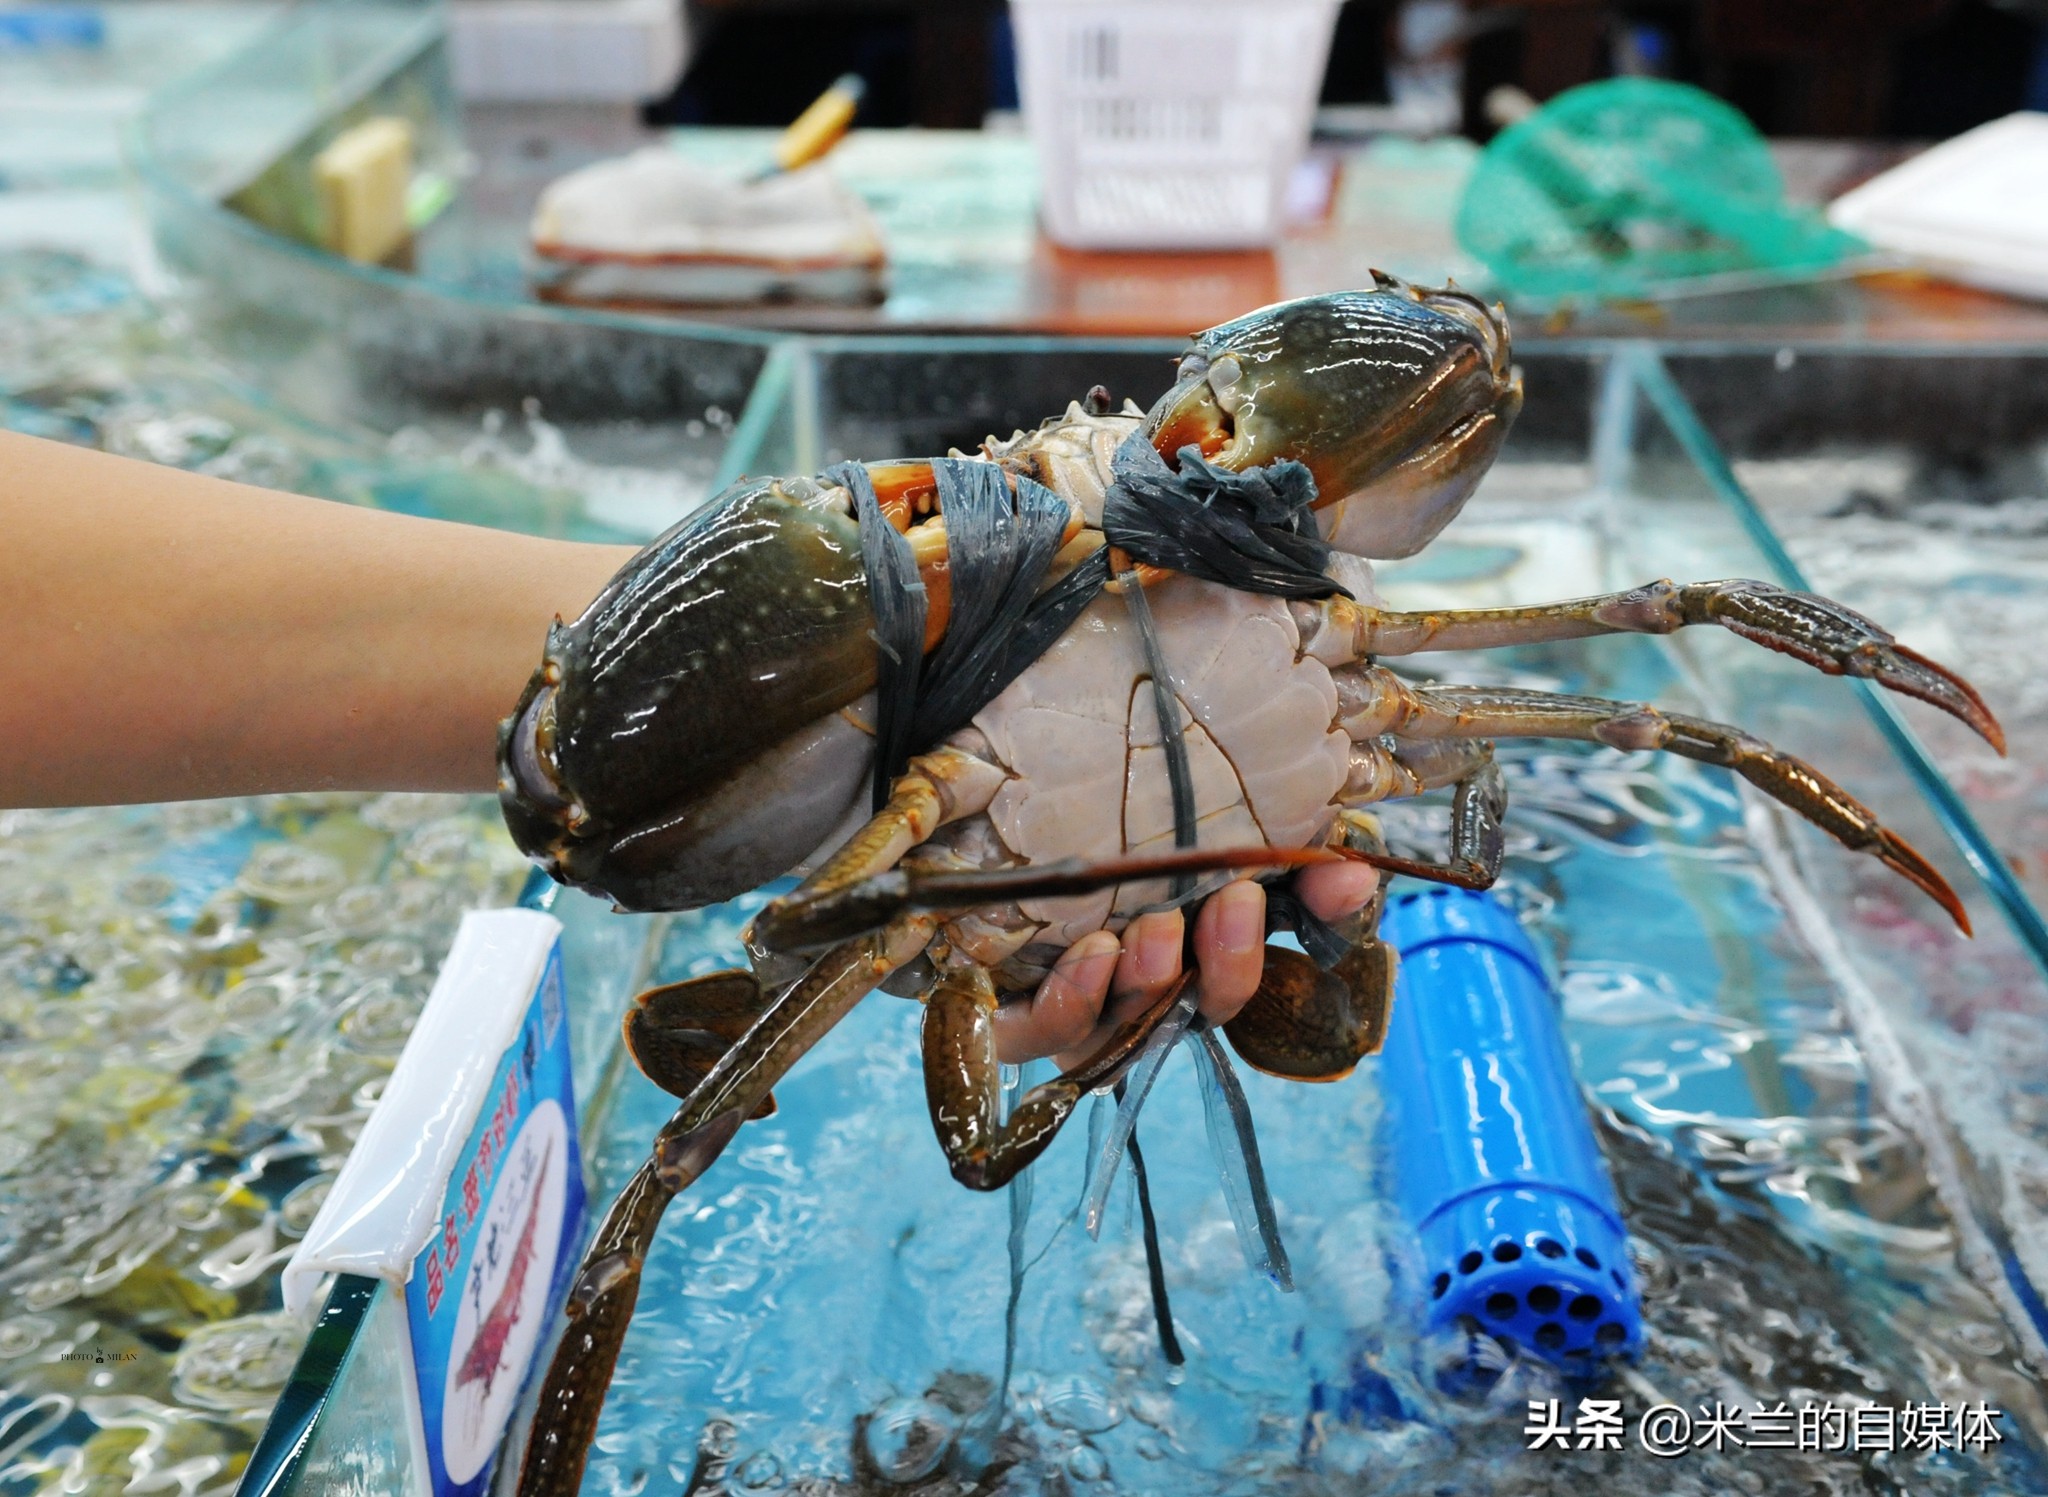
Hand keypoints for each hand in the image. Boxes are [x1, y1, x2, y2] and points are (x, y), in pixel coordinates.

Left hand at [989, 862, 1379, 1066]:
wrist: (979, 818)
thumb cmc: (1103, 837)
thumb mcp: (1193, 838)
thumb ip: (1277, 859)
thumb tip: (1356, 872)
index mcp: (1188, 951)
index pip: (1258, 961)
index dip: (1308, 927)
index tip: (1338, 882)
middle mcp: (1137, 989)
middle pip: (1197, 1002)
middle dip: (1227, 958)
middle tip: (1232, 901)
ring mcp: (1075, 1005)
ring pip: (1123, 1022)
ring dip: (1150, 977)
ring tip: (1149, 930)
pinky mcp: (1007, 1014)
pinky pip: (1039, 1033)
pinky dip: (1072, 1002)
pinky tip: (1090, 957)